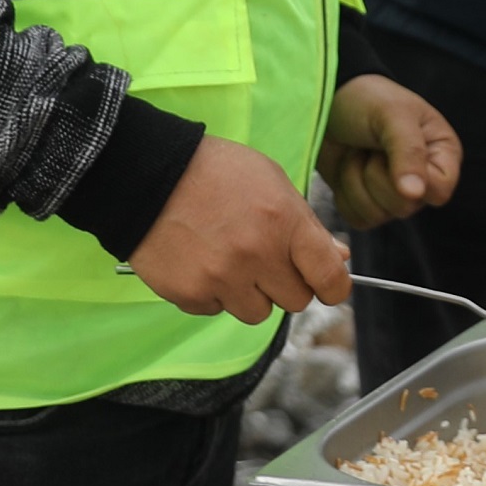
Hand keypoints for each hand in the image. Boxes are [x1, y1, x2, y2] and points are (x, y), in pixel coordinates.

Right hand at [124, 137, 349, 323]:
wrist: (146, 174)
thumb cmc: (215, 171)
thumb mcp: (272, 181)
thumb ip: (308, 225)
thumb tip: (339, 258)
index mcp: (285, 223)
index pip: (330, 278)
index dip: (334, 286)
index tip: (326, 284)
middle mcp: (257, 256)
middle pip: (295, 301)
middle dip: (286, 284)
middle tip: (266, 260)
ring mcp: (222, 279)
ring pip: (257, 313)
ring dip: (249, 293)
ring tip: (229, 260)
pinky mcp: (190, 294)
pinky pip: (215, 310)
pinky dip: (212, 293)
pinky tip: (200, 262)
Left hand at [319, 74, 462, 230]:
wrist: (328, 101)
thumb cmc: (369, 100)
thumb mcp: (393, 117)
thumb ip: (408, 152)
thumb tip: (415, 194)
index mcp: (441, 154)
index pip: (440, 191)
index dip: (415, 180)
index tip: (392, 154)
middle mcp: (422, 180)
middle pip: (404, 207)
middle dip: (376, 175)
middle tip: (371, 146)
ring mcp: (393, 195)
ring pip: (377, 215)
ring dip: (355, 181)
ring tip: (357, 152)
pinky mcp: (365, 204)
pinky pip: (356, 219)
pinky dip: (344, 194)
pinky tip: (347, 168)